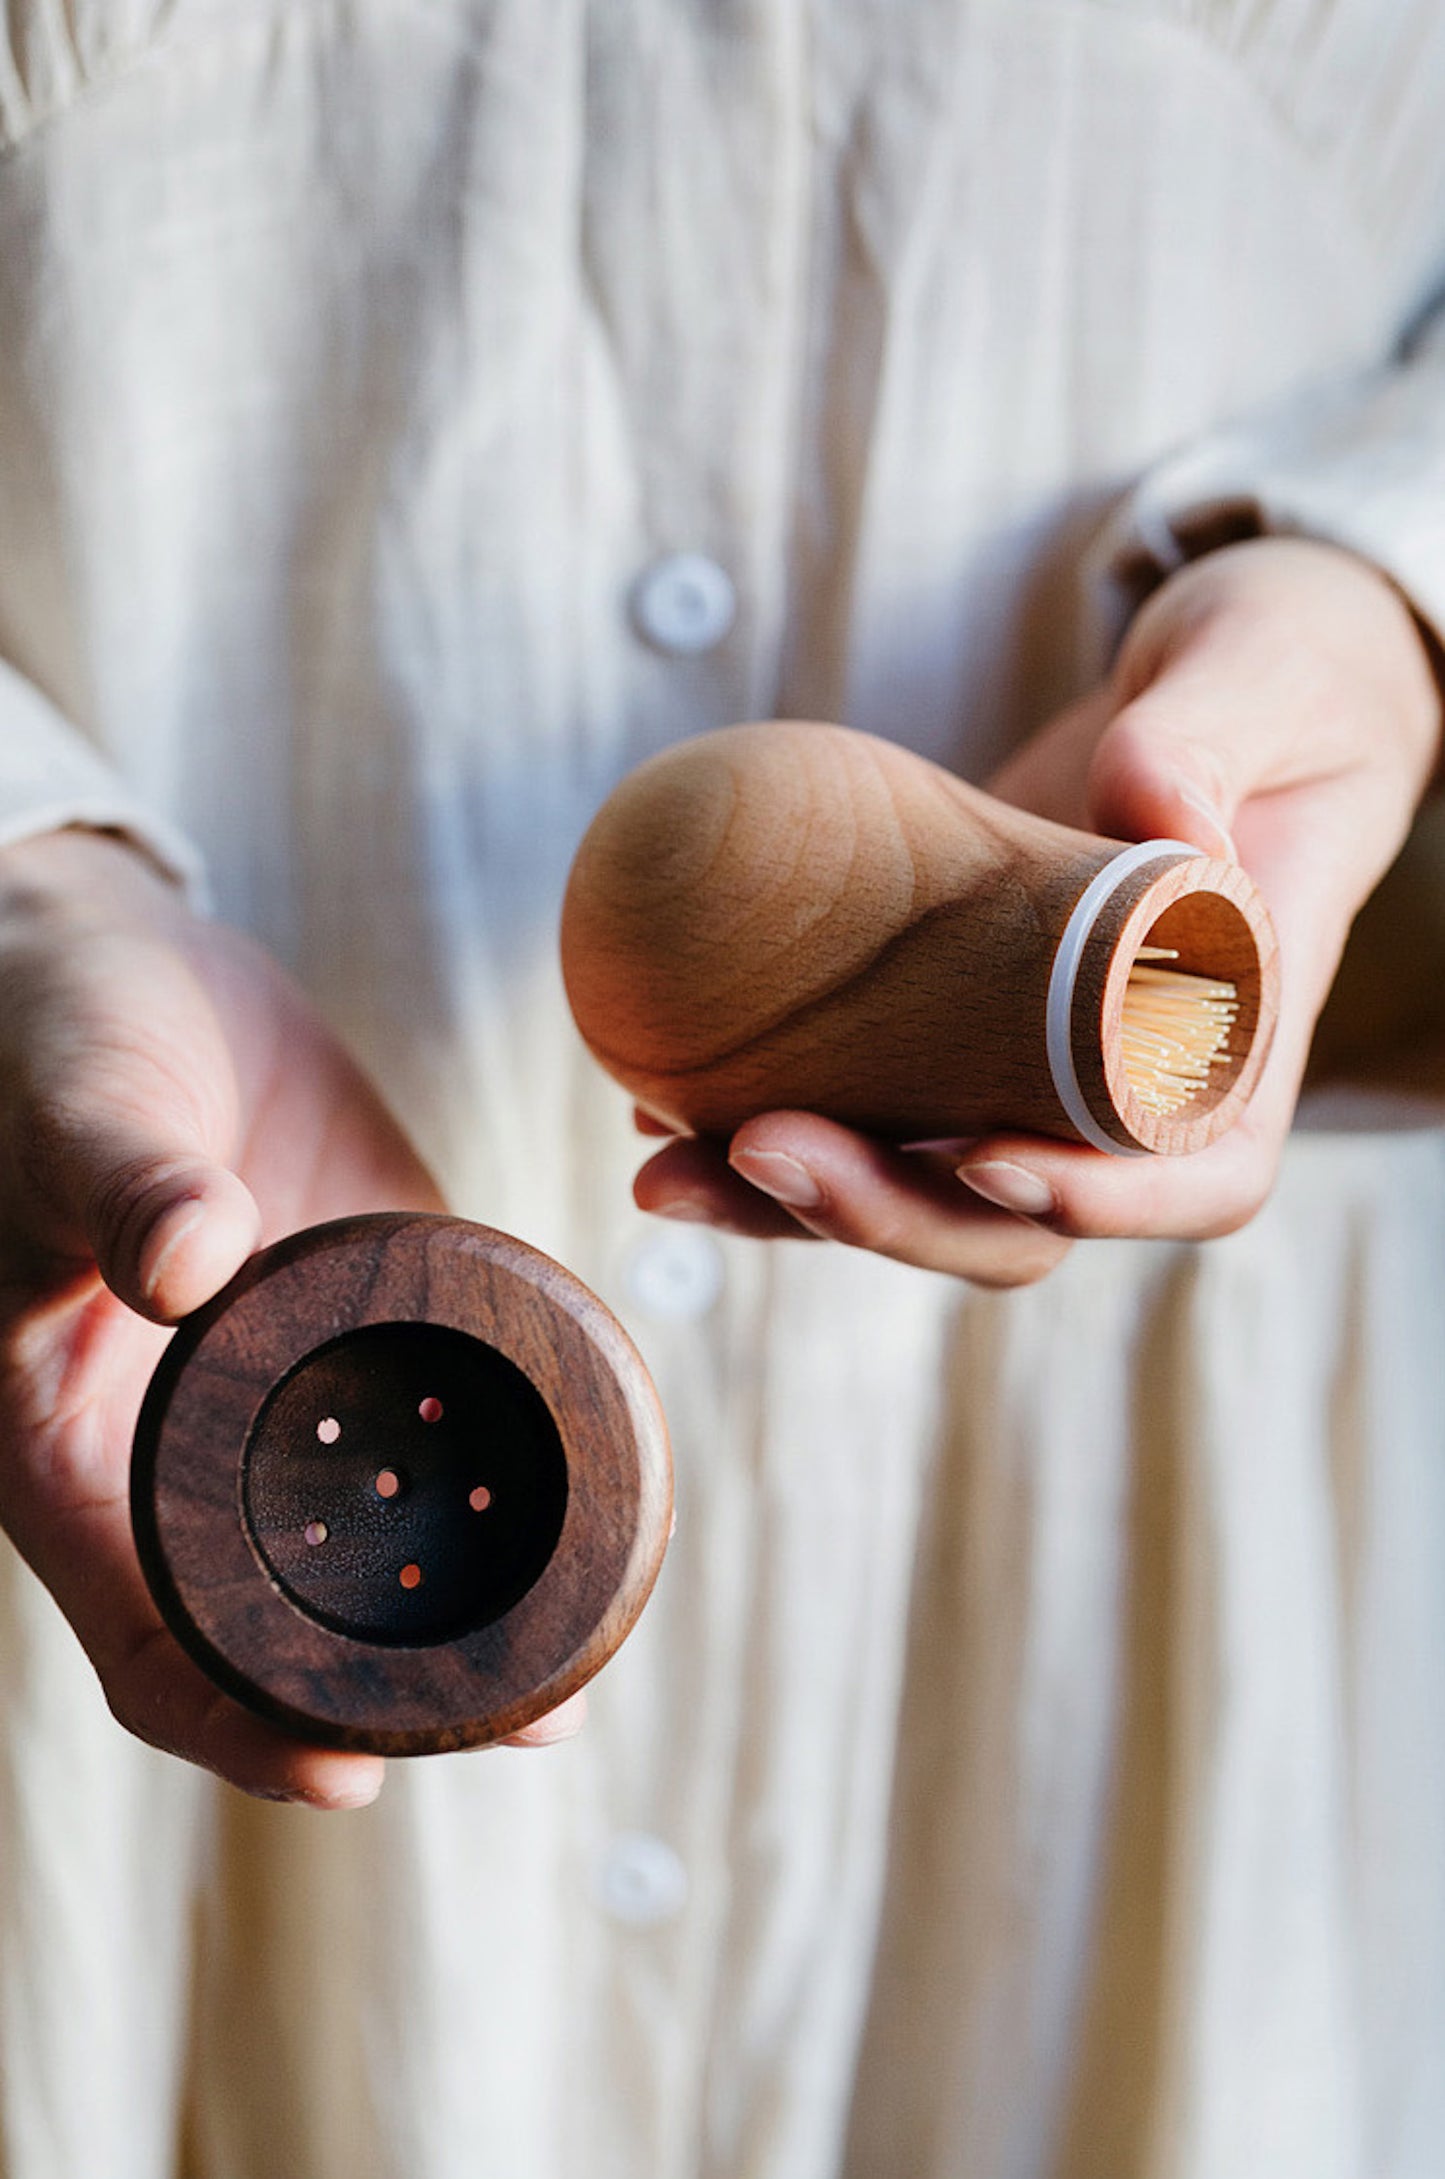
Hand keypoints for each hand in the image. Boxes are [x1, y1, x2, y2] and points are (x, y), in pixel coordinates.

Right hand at [0, 830, 580, 1807]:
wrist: (125, 962)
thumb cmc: (55, 1035)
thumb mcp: (77, 1103)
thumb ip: (125, 1179)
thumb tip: (188, 1259)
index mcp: (71, 1449)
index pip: (145, 1639)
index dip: (233, 1721)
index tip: (344, 1777)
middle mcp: (177, 1450)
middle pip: (278, 1628)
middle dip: (389, 1697)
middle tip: (528, 1720)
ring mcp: (282, 1395)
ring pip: (366, 1550)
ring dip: (462, 1616)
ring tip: (580, 1664)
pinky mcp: (361, 1324)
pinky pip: (431, 1431)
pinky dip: (495, 1483)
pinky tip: (589, 1504)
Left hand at [635, 540, 1442, 1277]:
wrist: (1226, 675)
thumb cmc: (1280, 672)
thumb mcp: (1261, 679)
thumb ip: (1209, 742)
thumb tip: (1152, 813)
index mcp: (1244, 1036)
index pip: (1195, 1178)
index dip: (1096, 1198)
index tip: (982, 1157)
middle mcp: (1132, 1084)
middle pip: (1018, 1219)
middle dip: (887, 1211)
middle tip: (757, 1149)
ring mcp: (1030, 1065)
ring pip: (919, 1183)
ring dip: (791, 1200)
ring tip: (663, 1164)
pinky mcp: (954, 1028)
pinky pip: (866, 1107)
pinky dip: (762, 1124)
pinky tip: (658, 1098)